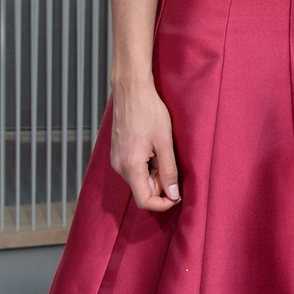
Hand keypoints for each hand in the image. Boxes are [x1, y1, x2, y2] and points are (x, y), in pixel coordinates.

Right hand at [110, 79, 181, 210]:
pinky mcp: (117, 152)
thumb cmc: (148, 111)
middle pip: (142, 191)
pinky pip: (133, 169)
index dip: (162, 204)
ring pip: (138, 180)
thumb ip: (168, 171)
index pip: (144, 201)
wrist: (131, 90)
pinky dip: (147, 166)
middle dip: (160, 186)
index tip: (177, 195)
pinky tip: (154, 148)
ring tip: (163, 152)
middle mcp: (119, 166)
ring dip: (154, 174)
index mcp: (131, 166)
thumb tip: (173, 194)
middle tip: (172, 165)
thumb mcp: (165, 142)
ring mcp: (116, 159)